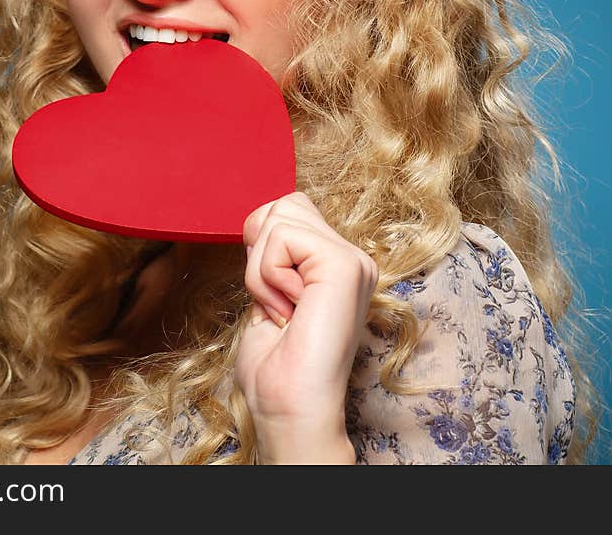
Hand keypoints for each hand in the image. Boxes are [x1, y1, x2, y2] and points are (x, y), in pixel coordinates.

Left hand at [234, 191, 377, 463]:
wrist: (288, 408)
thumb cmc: (274, 365)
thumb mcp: (265, 292)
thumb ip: (269, 253)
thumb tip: (258, 216)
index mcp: (334, 263)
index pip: (288, 208)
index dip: (262, 246)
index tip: (272, 299)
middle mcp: (351, 257)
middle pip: (283, 204)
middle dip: (259, 251)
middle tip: (275, 303)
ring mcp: (352, 260)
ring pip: (279, 215)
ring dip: (261, 268)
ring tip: (282, 308)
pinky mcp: (344, 266)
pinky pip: (282, 236)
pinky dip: (268, 274)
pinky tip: (288, 309)